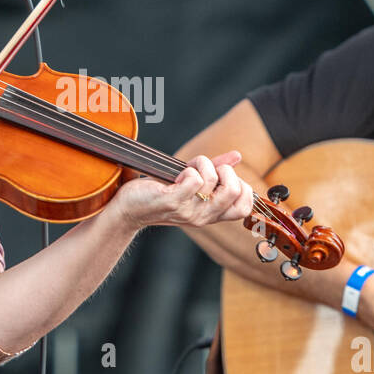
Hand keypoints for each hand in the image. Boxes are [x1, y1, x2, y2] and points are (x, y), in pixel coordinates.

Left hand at [110, 151, 254, 230]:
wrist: (128, 208)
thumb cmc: (158, 194)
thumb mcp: (192, 184)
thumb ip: (216, 171)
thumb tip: (237, 156)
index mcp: (211, 215)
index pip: (244, 209)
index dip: (244, 188)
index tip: (225, 177)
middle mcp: (203, 217)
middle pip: (235, 193)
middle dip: (226, 171)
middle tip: (209, 169)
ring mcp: (188, 210)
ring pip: (214, 181)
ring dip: (203, 164)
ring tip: (188, 168)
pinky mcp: (173, 201)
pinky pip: (194, 179)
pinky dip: (188, 168)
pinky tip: (178, 174)